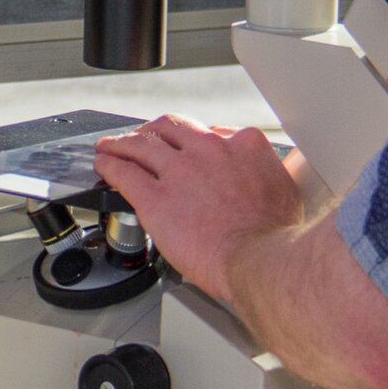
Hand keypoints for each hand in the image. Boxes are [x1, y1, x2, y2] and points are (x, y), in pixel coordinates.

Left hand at [93, 114, 302, 299]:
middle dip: (153, 131)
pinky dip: (110, 165)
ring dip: (122, 143)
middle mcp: (209, 150)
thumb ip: (262, 173)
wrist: (260, 260)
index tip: (188, 150)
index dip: (194, 141)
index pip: (211, 131)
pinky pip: (124, 173)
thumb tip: (255, 176)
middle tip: (143, 138)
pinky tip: (104, 165)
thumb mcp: (283, 190)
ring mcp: (179, 171)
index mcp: (243, 146)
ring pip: (141, 144)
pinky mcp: (154, 197)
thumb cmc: (273, 237)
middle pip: (171, 128)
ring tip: (111, 147)